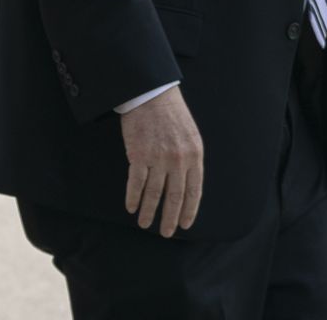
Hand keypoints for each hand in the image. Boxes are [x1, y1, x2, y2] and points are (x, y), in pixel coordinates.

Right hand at [119, 86, 202, 237]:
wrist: (151, 93)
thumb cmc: (171, 113)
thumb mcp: (190, 135)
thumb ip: (190, 159)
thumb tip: (187, 184)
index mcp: (195, 156)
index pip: (194, 192)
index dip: (188, 211)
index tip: (184, 225)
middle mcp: (179, 160)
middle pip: (174, 197)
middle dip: (169, 218)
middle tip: (165, 233)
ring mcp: (159, 158)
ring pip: (154, 194)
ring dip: (148, 211)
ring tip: (144, 224)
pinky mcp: (139, 154)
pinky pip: (136, 183)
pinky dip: (133, 197)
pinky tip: (130, 207)